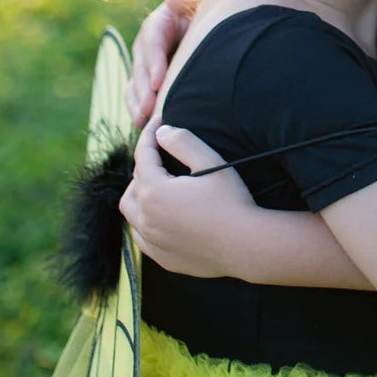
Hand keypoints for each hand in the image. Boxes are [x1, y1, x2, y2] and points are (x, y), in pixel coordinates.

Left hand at [119, 116, 255, 276]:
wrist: (246, 246)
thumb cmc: (231, 202)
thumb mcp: (211, 162)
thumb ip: (183, 142)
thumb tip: (162, 132)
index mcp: (155, 191)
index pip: (142, 155)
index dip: (149, 134)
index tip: (158, 120)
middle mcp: (146, 217)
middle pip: (134, 182)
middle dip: (146, 163)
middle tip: (163, 152)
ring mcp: (152, 240)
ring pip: (131, 210)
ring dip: (139, 193)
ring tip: (156, 183)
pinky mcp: (161, 257)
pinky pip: (140, 236)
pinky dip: (143, 220)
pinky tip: (158, 216)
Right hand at [127, 0, 201, 127]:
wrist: (198, 26)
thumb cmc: (199, 14)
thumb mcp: (194, 3)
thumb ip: (185, 0)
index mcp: (156, 25)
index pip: (152, 44)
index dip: (154, 63)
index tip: (157, 83)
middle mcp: (145, 47)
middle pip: (140, 69)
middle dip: (143, 91)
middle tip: (149, 109)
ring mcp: (143, 65)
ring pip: (134, 86)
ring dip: (137, 105)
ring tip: (143, 122)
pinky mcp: (145, 81)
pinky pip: (136, 96)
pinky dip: (138, 111)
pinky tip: (144, 126)